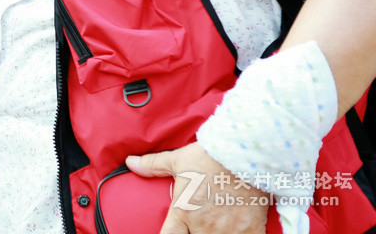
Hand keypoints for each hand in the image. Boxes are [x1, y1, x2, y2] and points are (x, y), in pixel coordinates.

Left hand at [126, 141, 269, 233]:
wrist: (244, 154)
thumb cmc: (208, 157)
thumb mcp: (177, 160)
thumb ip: (153, 165)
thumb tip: (130, 162)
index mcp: (183, 212)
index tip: (172, 232)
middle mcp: (203, 227)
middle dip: (194, 233)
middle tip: (197, 225)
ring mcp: (228, 231)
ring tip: (217, 226)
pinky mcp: (251, 231)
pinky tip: (238, 229)